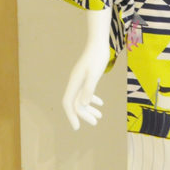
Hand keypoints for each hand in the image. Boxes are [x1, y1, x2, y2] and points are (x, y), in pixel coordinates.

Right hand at [62, 8, 111, 130]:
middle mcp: (74, 82)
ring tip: (99, 116)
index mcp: (74, 83)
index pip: (69, 104)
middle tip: (95, 123)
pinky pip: (86, 91)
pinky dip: (92, 99)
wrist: (98, 42)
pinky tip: (100, 104)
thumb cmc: (97, 57)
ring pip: (81, 98)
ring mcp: (79, 79)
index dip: (72, 116)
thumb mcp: (94, 74)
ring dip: (89, 108)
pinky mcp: (85, 76)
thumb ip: (88, 89)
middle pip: (76, 103)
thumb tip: (82, 104)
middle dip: (84, 114)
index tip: (77, 127)